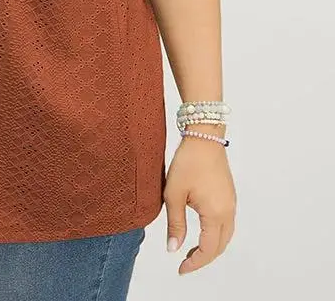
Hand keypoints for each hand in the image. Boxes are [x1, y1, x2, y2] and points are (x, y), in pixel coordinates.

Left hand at [163, 134, 236, 275]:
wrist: (204, 136)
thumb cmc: (188, 161)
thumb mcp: (174, 194)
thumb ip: (175, 223)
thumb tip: (173, 248)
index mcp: (216, 214)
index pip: (208, 249)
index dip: (195, 263)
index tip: (181, 268)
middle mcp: (228, 211)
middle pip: (220, 246)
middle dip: (204, 258)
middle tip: (185, 262)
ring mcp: (231, 203)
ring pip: (225, 236)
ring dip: (211, 247)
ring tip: (191, 250)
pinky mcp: (230, 195)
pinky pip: (227, 223)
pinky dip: (216, 234)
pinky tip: (202, 231)